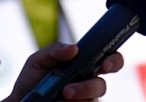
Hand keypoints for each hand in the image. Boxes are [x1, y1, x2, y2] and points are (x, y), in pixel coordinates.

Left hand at [6, 42, 124, 101]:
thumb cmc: (31, 80)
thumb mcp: (38, 60)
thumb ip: (55, 50)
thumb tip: (74, 48)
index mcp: (84, 66)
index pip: (109, 60)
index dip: (114, 61)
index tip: (105, 65)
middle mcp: (87, 84)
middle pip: (101, 86)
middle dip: (88, 88)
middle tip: (68, 91)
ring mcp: (84, 100)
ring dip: (76, 99)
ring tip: (58, 99)